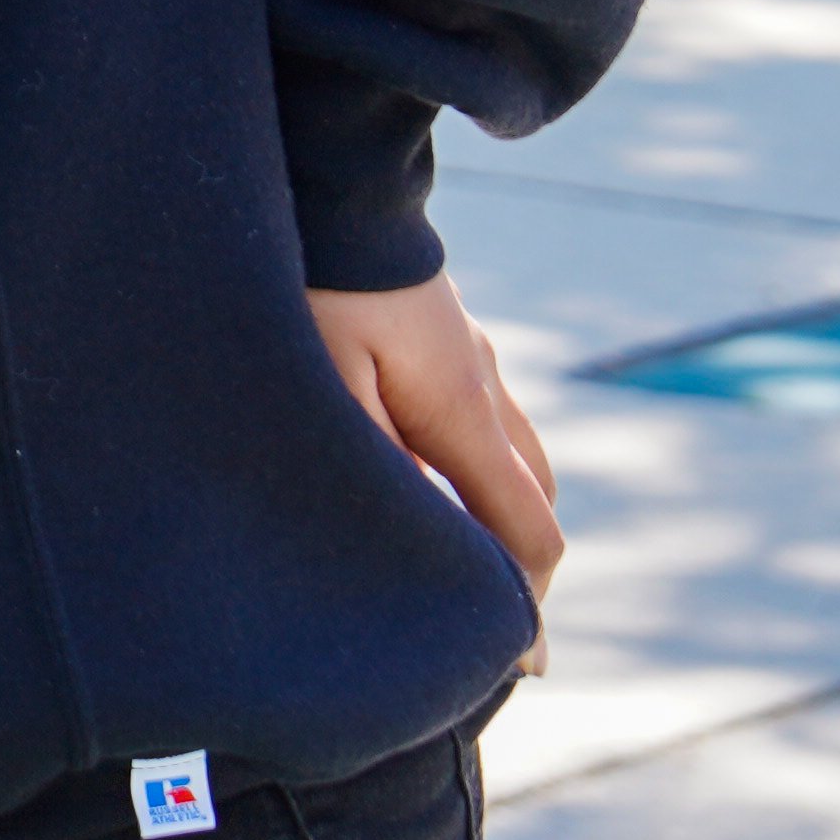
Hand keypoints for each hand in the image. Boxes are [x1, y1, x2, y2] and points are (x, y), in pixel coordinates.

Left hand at [314, 271, 563, 636]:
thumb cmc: (307, 277)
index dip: (527, 605)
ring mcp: (472, 354)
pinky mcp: (447, 336)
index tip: (522, 666)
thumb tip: (423, 551)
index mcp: (463, 407)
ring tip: (464, 569)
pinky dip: (480, 470)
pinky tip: (432, 486)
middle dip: (519, 568)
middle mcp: (485, 384)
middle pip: (532, 501)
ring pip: (515, 458)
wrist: (324, 173)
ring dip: (503, 516)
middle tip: (485, 629)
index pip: (526, 531)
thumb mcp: (323, 382)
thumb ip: (375, 467)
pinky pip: (486, 421)